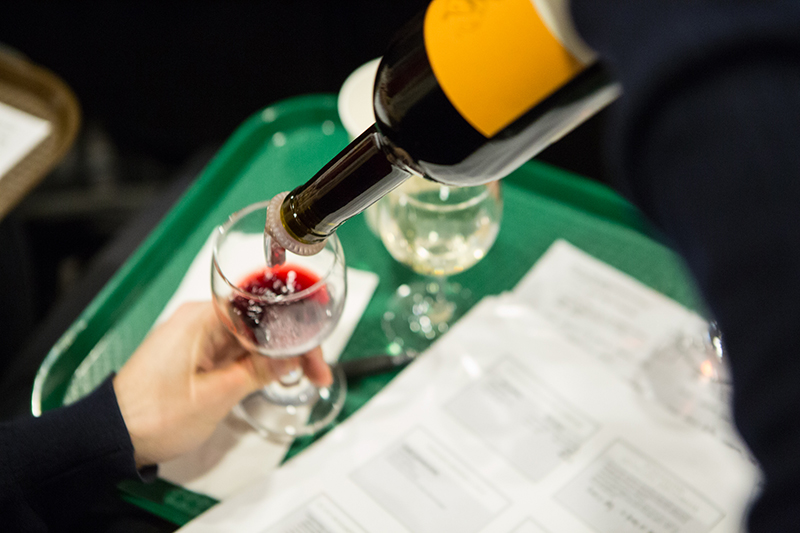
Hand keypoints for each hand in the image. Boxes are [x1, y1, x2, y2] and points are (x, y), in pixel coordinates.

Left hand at [113, 301, 331, 466]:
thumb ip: (257, 372)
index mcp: (201, 318)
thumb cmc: (152, 415)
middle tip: (317, 370)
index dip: (295, 329)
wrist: (112, 437)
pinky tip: (277, 374)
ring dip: (278, 355)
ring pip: (251, 337)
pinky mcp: (195, 354)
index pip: (261, 308)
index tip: (315, 351)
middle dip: (292, 344)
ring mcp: (196, 338)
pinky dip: (258, 362)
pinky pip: (236, 350)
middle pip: (260, 321)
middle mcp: (199, 320)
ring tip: (306, 375)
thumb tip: (290, 359)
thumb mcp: (216, 396)